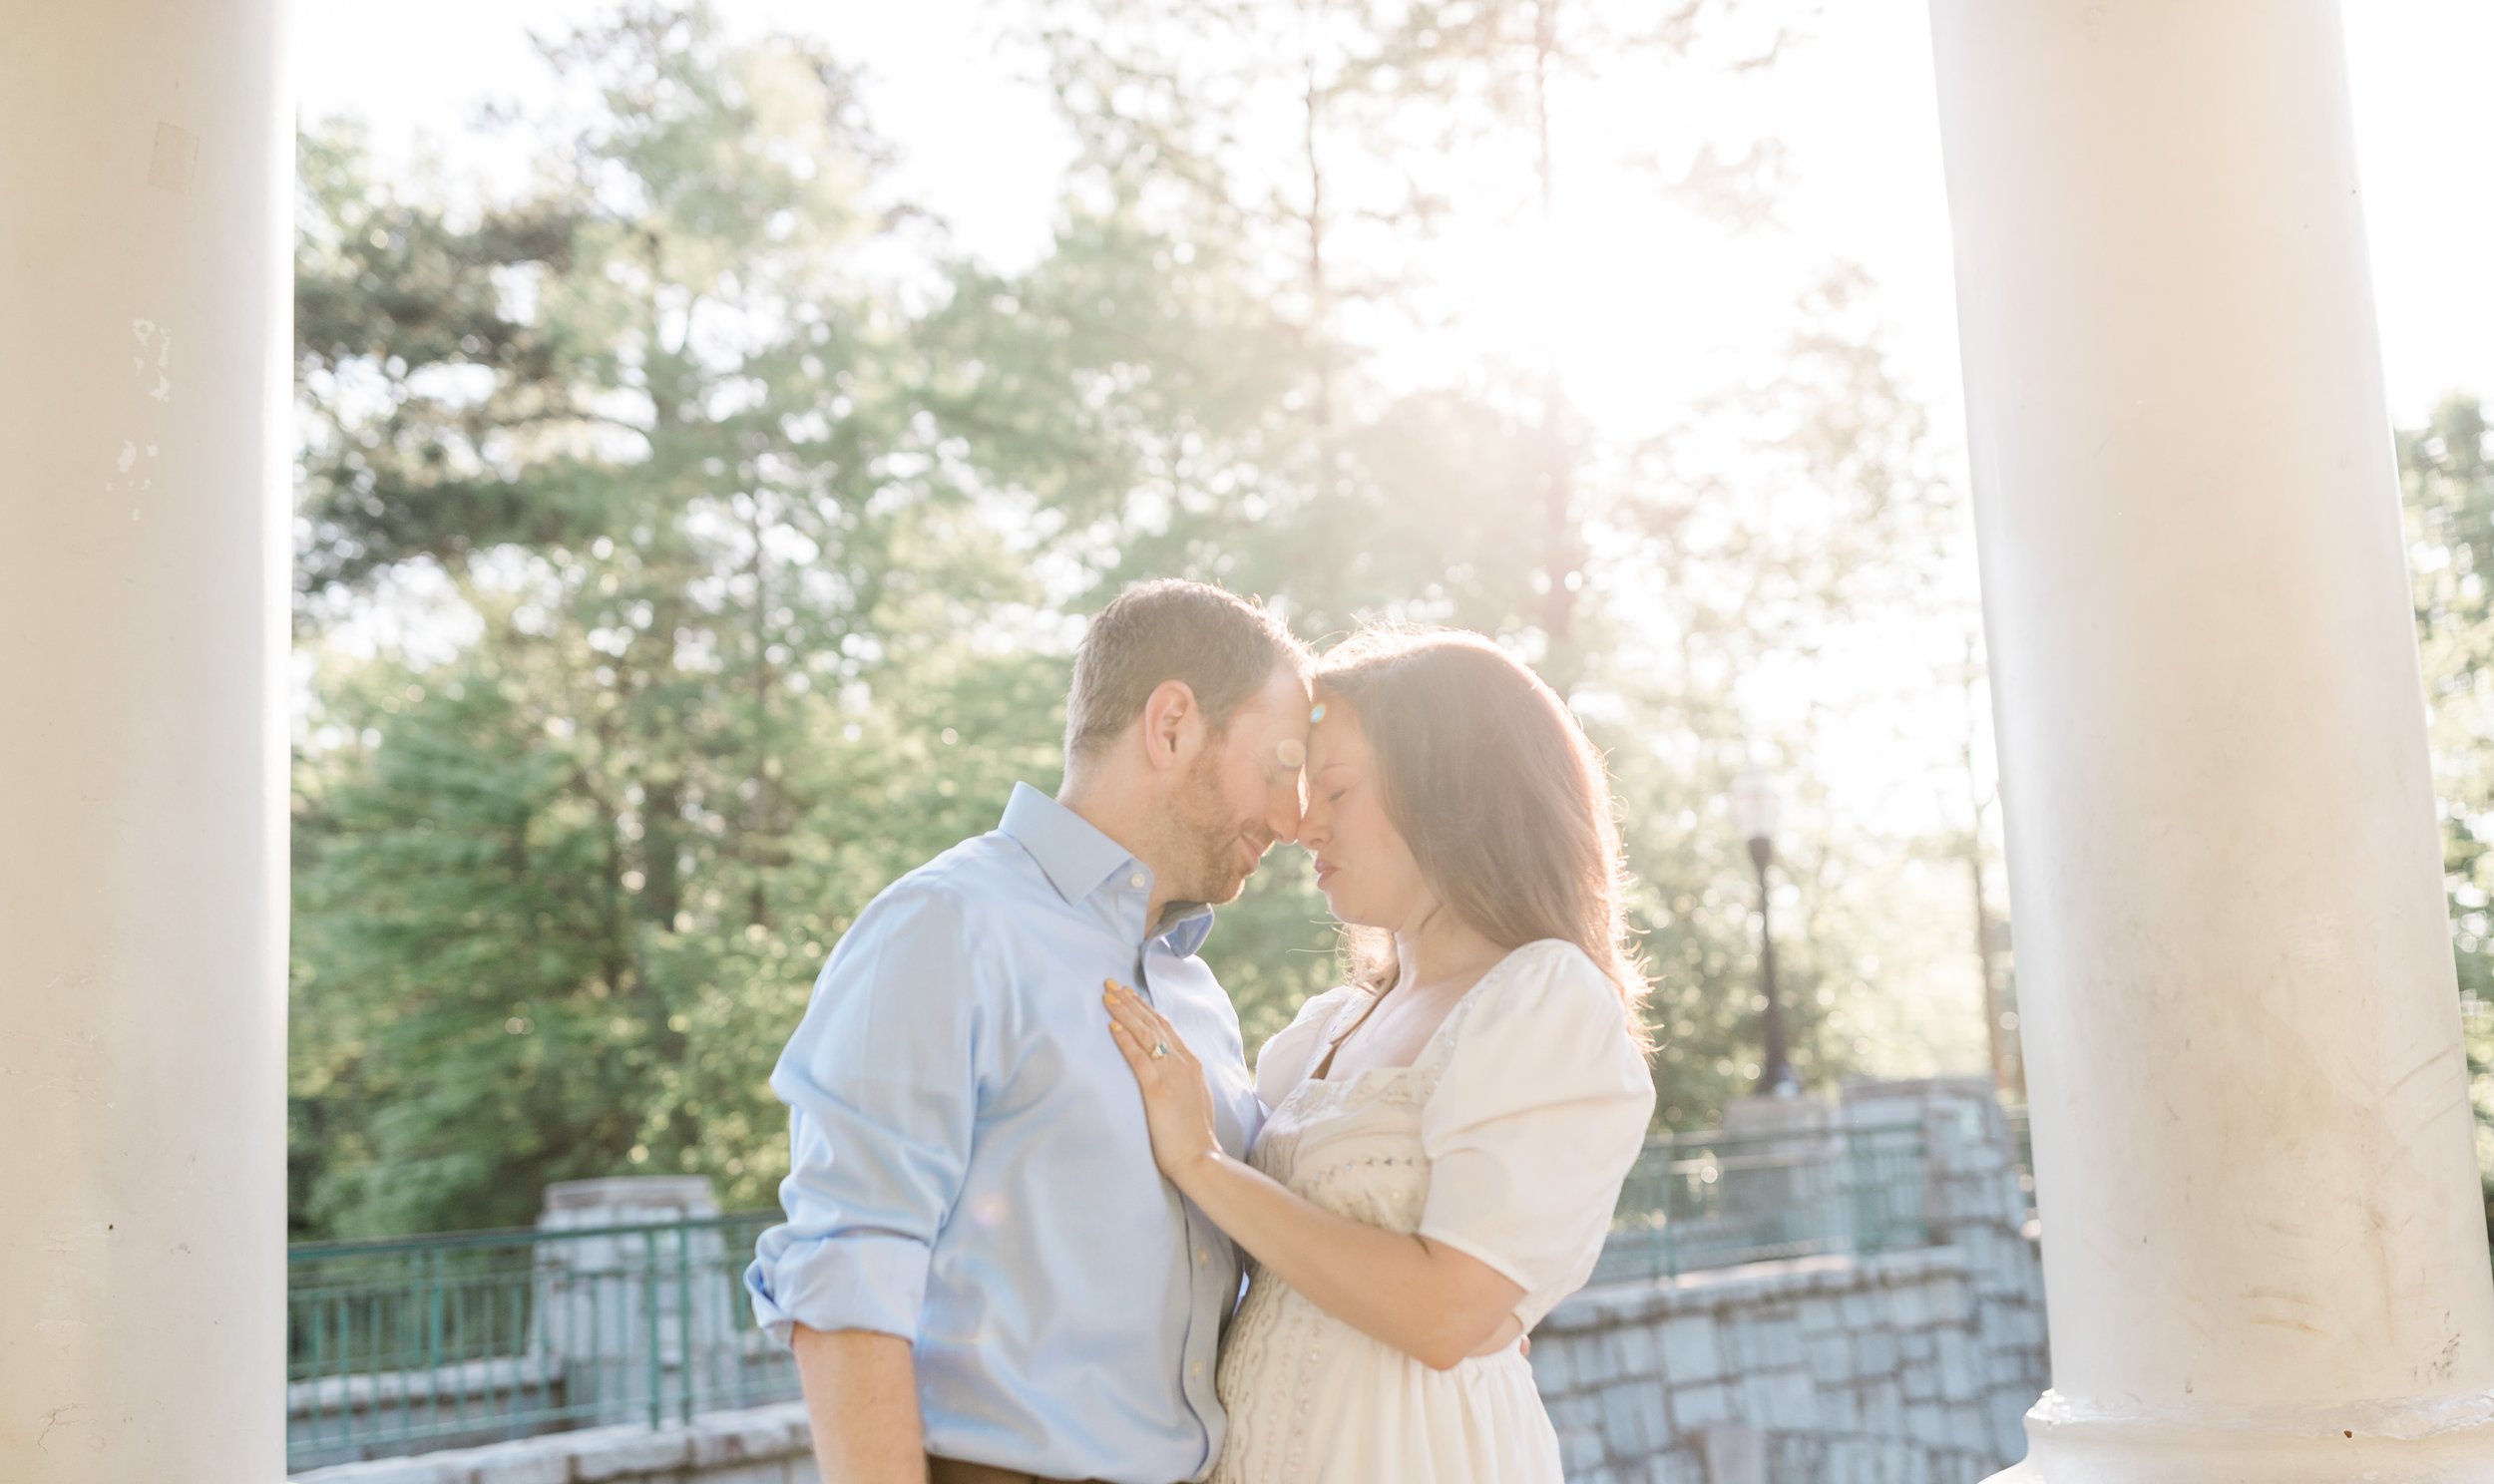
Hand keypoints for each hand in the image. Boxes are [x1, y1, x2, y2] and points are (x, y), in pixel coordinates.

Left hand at [1103, 980, 1222, 1186]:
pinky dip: (1125, 1041)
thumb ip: (1183, 1079)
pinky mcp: (1158, 1092)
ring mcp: (1172, 1076)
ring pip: (1146, 1035)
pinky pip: (1139, 1060)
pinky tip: (1112, 1027)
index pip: (1166, 1027)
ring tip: (1107, 997)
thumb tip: (1170, 1069)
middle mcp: (1184, 1064)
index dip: (1145, 1008)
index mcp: (1192, 1064)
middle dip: (1131, 1002)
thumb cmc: (1194, 1135)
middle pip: (1154, 1024)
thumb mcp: (1194, 1098)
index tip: (1128, 993)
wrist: (1201, 1159)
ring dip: (1125, 1013)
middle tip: (1111, 984)